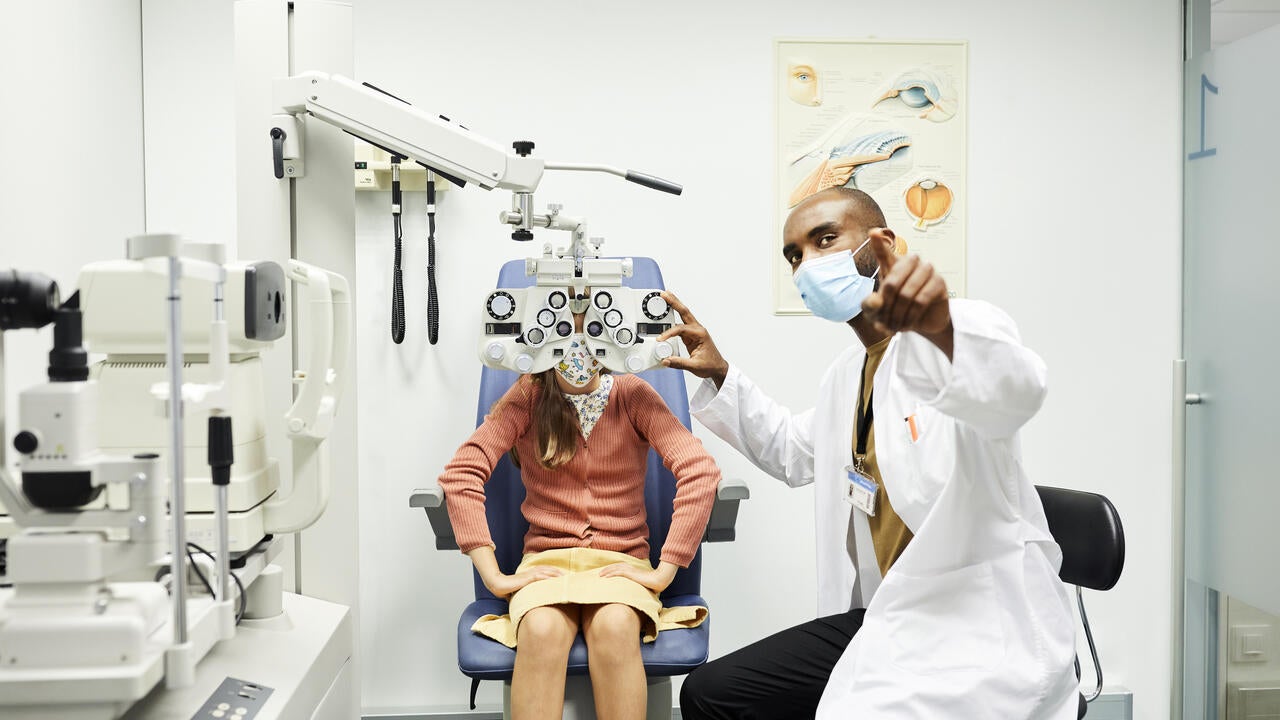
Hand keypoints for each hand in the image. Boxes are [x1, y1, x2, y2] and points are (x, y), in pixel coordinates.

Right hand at [483, 565, 563, 598]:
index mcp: (533, 573)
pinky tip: (556, 580)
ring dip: (558, 575)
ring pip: (548, 572)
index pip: (548, 571)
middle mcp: (533, 571)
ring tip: (567, 578)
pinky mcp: (528, 578)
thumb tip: (534, 599)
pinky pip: (541, 577)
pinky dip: (549, 577)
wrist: (500, 585)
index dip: (558, 573)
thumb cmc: (510, 588)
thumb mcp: (523, 589)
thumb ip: (530, 591)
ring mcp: (531, 574)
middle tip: (572, 577)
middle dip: (561, 573)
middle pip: (551, 570)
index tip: (567, 577)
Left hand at [599, 561, 677, 592]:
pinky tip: (605, 577)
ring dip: (606, 571)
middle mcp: (631, 567)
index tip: (605, 573)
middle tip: (599, 574)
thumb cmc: (653, 584)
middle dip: (607, 569)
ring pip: (615, 568)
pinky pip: (618, 572)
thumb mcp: (643, 583)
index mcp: (633, 569)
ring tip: (600, 575)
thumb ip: (637, 585)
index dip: (612, 569)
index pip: (619, 567)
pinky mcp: (631, 573)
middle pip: (615, 566)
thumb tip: (636, 593)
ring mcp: (630, 570)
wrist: (658, 580)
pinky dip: (611, 574)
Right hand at [657, 292, 730, 387]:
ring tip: (666, 297)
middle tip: (665, 294)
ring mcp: (694, 331)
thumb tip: (665, 360)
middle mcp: (697, 330)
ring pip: (683, 315)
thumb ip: (679, 363)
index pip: (681, 329)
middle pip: (684, 312)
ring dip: (674, 306)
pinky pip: (680, 324)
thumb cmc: (710, 365)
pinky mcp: (690, 335)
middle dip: (674, 302)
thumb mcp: (695, 366)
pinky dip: (673, 317)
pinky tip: (668, 313)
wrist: (717, 368)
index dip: (669, 333)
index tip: (661, 339)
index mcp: (700, 334)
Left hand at [861, 233, 953, 358]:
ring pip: (907, 293)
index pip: (884, 252)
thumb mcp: (876, 313)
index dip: (878, 243)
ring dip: (898, 314)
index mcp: (892, 265)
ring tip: (895, 326)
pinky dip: (911, 316)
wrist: (920, 324)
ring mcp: (926, 270)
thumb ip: (870, 306)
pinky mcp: (939, 281)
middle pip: (892, 281)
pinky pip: (921, 300)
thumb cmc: (896, 311)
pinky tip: (908, 325)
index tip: (873, 233)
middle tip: (883, 322)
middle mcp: (910, 262)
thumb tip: (876, 300)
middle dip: (886, 306)